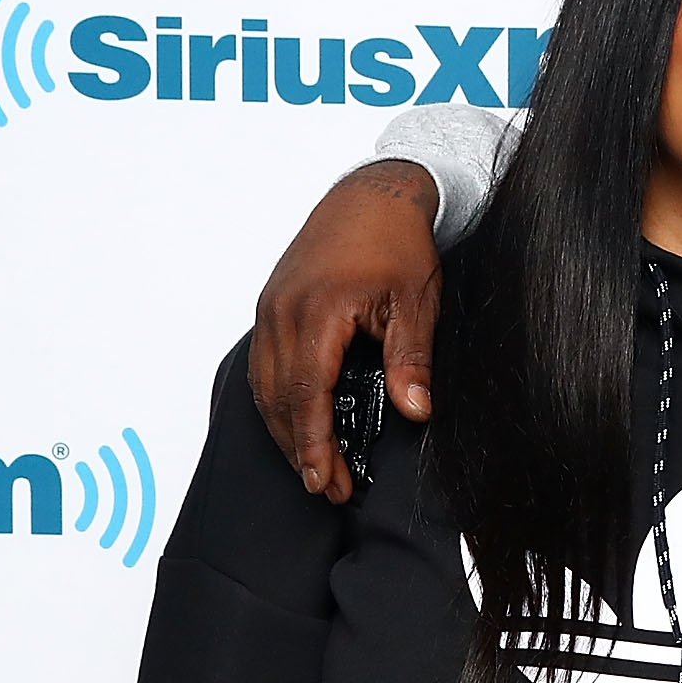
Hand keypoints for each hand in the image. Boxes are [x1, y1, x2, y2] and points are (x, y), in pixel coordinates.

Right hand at [250, 160, 445, 502]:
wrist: (373, 194)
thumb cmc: (397, 242)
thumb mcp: (417, 301)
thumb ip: (412, 358)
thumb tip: (416, 411)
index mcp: (318, 311)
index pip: (308, 394)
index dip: (315, 444)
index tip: (326, 481)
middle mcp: (283, 311)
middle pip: (278, 397)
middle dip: (300, 449)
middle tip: (327, 488)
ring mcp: (272, 307)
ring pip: (265, 384)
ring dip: (285, 429)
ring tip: (313, 466)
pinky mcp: (273, 305)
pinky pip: (265, 363)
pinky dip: (277, 399)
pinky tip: (295, 422)